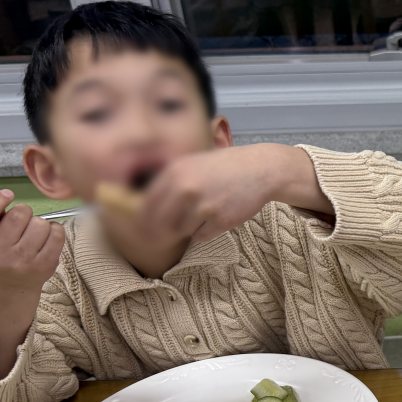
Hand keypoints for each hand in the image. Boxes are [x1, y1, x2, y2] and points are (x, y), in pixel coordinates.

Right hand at [0, 190, 64, 293]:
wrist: (12, 285)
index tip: (8, 194)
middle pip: (18, 215)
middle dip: (23, 212)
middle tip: (22, 222)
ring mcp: (22, 262)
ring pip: (40, 223)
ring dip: (40, 223)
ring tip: (33, 233)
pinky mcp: (44, 265)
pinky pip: (57, 233)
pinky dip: (55, 230)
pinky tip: (47, 237)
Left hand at [137, 144, 332, 243]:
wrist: (261, 169)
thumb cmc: (224, 167)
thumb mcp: (191, 164)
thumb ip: (168, 182)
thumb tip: (140, 207)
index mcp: (174, 173)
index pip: (146, 205)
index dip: (143, 221)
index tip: (143, 229)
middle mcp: (186, 189)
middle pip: (159, 224)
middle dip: (160, 232)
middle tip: (165, 235)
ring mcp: (203, 206)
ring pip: (181, 231)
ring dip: (188, 228)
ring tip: (204, 212)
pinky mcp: (220, 220)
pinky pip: (201, 236)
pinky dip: (207, 231)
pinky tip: (219, 215)